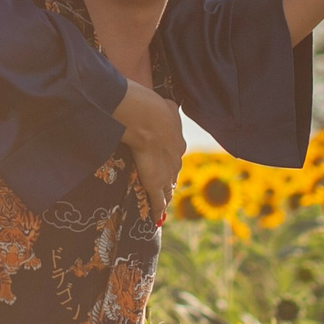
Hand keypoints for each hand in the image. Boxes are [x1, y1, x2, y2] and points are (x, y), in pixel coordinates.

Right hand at [115, 81, 185, 214]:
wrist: (146, 118)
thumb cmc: (151, 106)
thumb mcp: (165, 105)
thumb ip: (167, 108)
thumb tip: (167, 104)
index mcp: (176, 140)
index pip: (174, 155)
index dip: (169, 162)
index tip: (166, 166)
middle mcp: (175, 158)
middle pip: (173, 174)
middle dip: (169, 181)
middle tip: (165, 189)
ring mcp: (166, 172)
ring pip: (167, 189)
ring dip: (164, 198)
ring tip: (161, 206)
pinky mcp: (155, 182)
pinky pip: (157, 200)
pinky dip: (156, 210)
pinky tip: (156, 219)